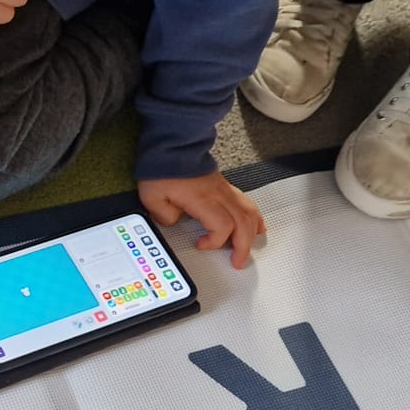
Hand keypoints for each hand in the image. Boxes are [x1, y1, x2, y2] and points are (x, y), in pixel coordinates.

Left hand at [139, 171, 266, 268]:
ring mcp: (225, 190)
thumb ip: (164, 216)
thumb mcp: (153, 197)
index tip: (200, 245)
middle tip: (237, 262)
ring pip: (249, 214)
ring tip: (248, 249)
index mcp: (203, 199)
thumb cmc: (163, 170)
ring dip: (251, 234)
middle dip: (243, 246)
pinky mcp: (225, 187)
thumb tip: (175, 224)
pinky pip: (247, 203)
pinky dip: (255, 217)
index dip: (214, 242)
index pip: (222, 226)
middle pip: (243, 224)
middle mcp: (219, 195)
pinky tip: (257, 227)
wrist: (172, 147)